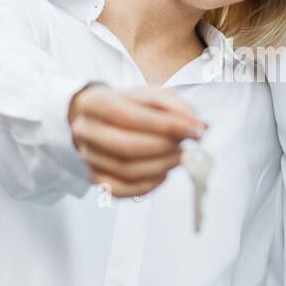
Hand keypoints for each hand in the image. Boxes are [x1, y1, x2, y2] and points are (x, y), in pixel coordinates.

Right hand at [68, 84, 207, 197]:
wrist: (100, 118)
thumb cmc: (129, 105)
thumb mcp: (151, 95)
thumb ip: (176, 107)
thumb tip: (199, 126)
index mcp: (96, 102)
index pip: (131, 117)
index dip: (166, 125)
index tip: (194, 129)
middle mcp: (86, 131)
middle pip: (127, 146)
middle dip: (164, 148)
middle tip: (186, 146)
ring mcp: (88, 156)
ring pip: (127, 170)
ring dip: (162, 166)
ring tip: (179, 156)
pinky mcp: (95, 177)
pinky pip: (123, 190)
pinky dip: (149, 185)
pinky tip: (163, 173)